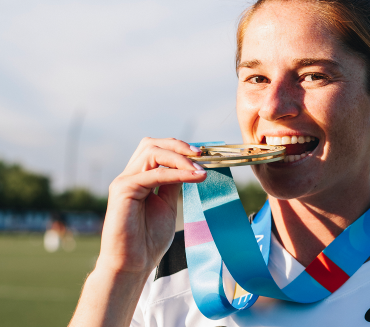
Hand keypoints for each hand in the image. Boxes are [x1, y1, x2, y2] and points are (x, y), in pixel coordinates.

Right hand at [96, 137, 205, 274]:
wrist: (133, 264)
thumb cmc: (148, 239)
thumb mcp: (167, 204)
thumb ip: (173, 184)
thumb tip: (190, 166)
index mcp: (140, 178)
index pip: (158, 150)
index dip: (180, 149)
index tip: (204, 156)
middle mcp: (130, 176)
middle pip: (152, 145)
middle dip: (179, 146)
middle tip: (202, 155)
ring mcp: (125, 181)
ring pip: (152, 152)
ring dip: (180, 157)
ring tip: (200, 168)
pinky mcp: (123, 190)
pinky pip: (155, 174)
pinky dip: (177, 173)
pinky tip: (194, 176)